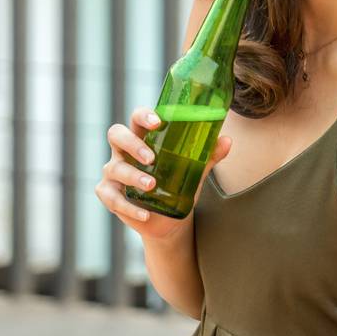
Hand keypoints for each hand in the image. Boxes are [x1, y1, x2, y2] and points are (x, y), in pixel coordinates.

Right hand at [94, 107, 231, 241]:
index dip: (143, 116)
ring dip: (133, 176)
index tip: (158, 122)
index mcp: (144, 138)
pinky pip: (111, 197)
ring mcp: (114, 172)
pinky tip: (145, 213)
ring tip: (152, 186)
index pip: (136, 119)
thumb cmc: (179, 185)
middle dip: (133, 144)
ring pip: (115, 168)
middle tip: (151, 157)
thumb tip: (227, 140)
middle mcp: (124, 152)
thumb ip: (209, 155)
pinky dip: (128, 206)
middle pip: (116, 135)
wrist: (170, 219)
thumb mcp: (195, 170)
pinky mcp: (109, 194)